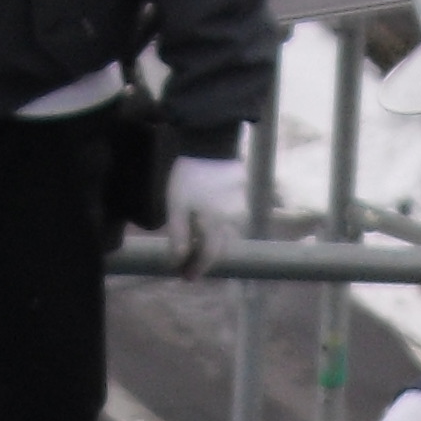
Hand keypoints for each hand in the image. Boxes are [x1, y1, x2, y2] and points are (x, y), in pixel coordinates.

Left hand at [168, 154, 248, 273]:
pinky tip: (211, 221)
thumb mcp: (176, 206)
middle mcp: (234, 223)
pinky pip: (235, 220)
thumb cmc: (190, 176)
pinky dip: (222, 227)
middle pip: (222, 249)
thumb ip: (178, 236)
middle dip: (207, 259)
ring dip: (216, 244)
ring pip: (230, 236)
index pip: (209, 257)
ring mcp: (242, 210)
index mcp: (216, 227)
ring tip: (200, 243)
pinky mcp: (244, 197)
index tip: (185, 277)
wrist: (211, 143)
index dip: (197, 269)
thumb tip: (178, 262)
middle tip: (191, 263)